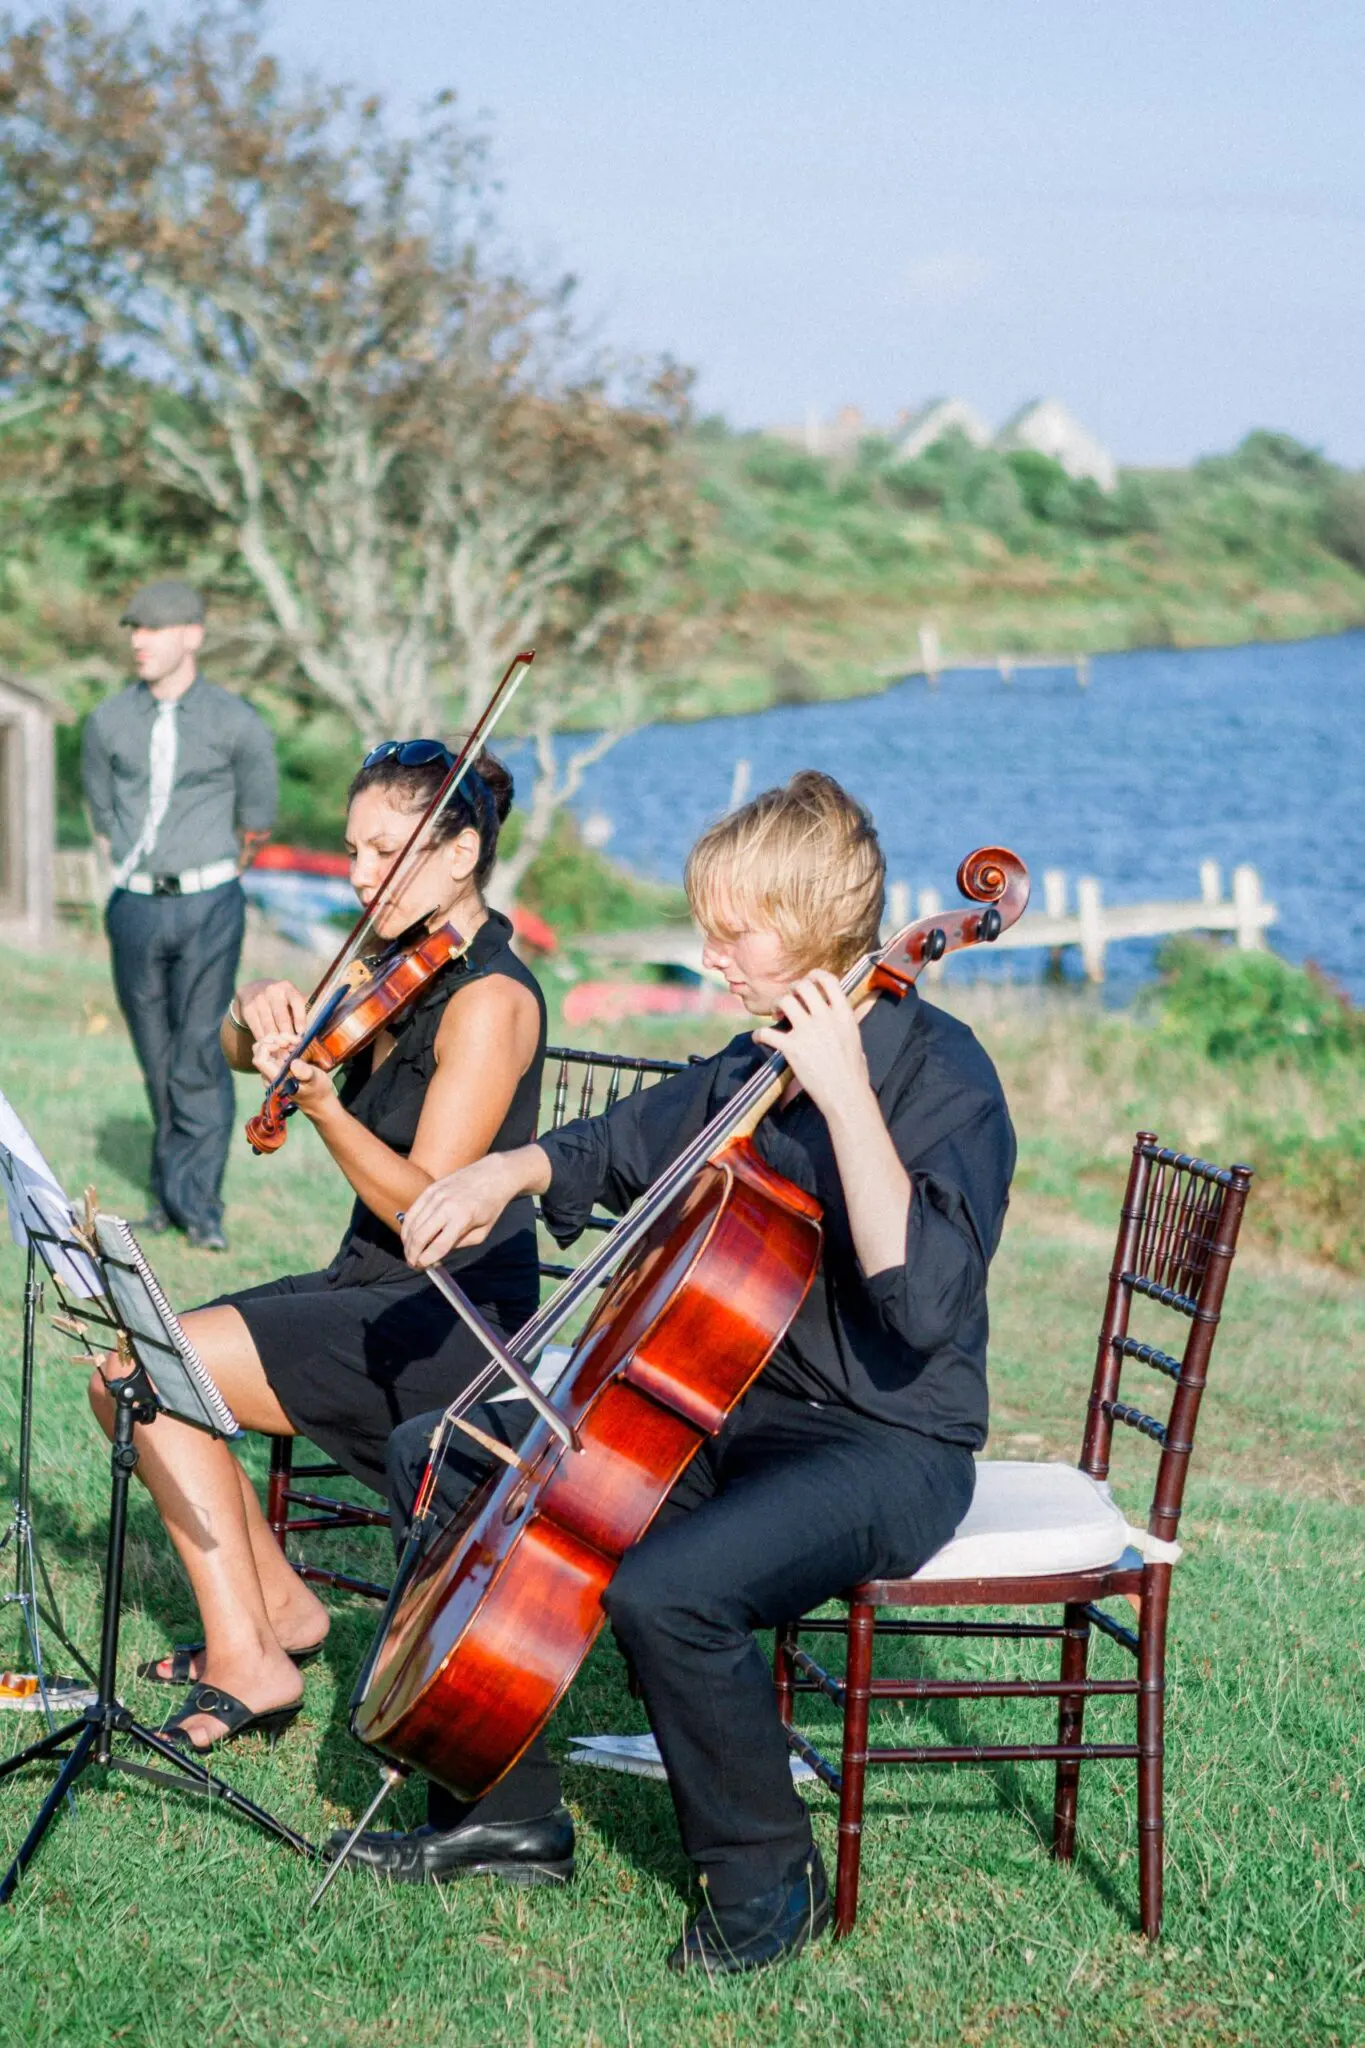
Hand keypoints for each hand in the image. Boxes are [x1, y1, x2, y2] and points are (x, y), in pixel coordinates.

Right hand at [236, 977, 307, 1043]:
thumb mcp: (290, 997)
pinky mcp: (248, 1009)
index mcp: (287, 987)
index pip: (296, 1002)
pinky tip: (270, 1047)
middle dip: (288, 1035)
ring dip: (276, 1041)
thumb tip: (313, 1030)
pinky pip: (257, 1029)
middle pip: (281, 1017)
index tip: (301, 1033)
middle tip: (293, 1048)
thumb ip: (301, 1010)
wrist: (253, 989)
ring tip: (283, 1052)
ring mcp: (258, 1000)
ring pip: (269, 1026)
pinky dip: (264, 1040)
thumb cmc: (279, 998)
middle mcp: (272, 991)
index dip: (300, 1018)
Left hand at [251, 1031, 338, 1123]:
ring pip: (268, 1046)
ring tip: (297, 1042)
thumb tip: (294, 1063)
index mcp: (275, 1078)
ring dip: (281, 1039)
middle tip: (292, 1041)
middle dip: (274, 1039)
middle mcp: (271, 1073)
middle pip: (260, 1050)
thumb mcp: (316, 1081)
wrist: (319, 1100)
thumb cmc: (317, 1091)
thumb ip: (305, 1073)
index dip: (268, 1046)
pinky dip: (284, 1042)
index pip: (260, 1059)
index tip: (285, 1044)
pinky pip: (276, 1049)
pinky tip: (296, 1044)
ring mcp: (275, 1068)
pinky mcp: (280, 1065)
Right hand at [401, 1151, 542, 1268]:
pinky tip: (409, 1237)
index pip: (438, 1245)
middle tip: (413, 1264)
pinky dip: (408, 1226)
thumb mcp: (482, 1232)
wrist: (492, 1175)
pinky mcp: (430, 1189)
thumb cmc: (490, 1205)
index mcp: (463, 1218)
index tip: (422, 1267)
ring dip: (407, 1242)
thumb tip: (436, 1252)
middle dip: (413, 1254)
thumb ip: (459, 1243)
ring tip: (410, 1253)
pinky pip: (412, 1211)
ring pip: (412, 1224)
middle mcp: (446, 1205)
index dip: (426, 1260)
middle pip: (420, 1236)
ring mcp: (435, 1195)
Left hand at [752, 970, 872, 1124]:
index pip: (828, 980)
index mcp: (844, 1014)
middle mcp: (825, 1017)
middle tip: (789, 1000)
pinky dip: (759, 1035)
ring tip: (776, 1015)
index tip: (807, 982)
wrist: (846, 1094)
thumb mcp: (855, 1038)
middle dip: (792, 989)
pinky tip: (759, 1038)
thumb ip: (844, 1023)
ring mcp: (808, 1031)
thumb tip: (838, 1018)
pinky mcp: (792, 1048)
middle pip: (802, 986)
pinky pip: (767, 1033)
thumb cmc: (854, 1072)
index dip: (814, 976)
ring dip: (777, 1004)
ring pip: (785, 1001)